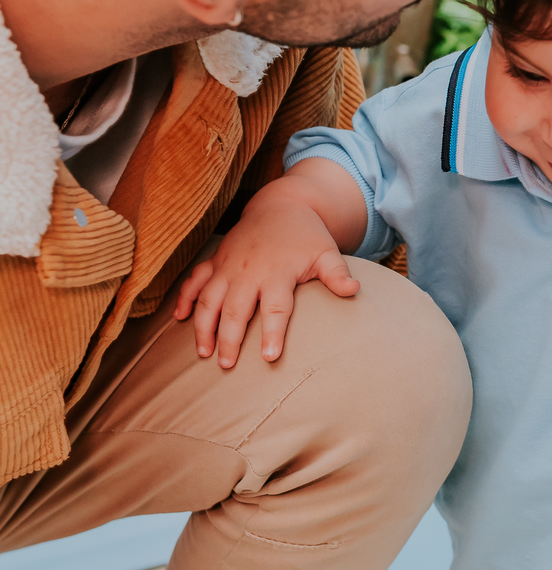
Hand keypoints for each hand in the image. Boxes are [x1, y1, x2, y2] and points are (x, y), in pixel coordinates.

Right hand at [175, 180, 358, 368]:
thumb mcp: (327, 253)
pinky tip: (179, 318)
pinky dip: (185, 297)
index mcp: (277, 273)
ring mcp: (228, 266)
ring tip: (203, 353)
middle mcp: (248, 271)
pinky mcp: (216, 260)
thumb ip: (337, 274)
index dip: (273, 333)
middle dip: (229, 338)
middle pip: (234, 309)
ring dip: (203, 326)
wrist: (281, 204)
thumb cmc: (306, 235)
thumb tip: (353, 291)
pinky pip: (194, 279)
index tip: (269, 357)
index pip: (275, 309)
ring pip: (209, 298)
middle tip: (227, 365)